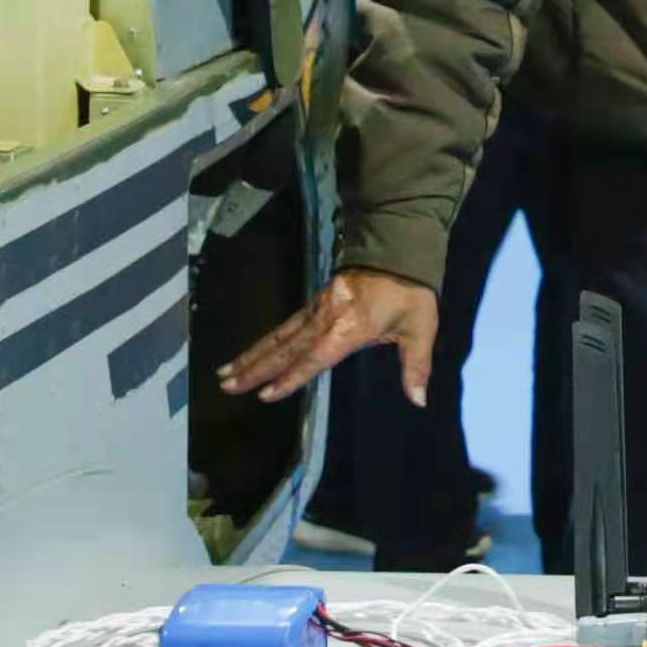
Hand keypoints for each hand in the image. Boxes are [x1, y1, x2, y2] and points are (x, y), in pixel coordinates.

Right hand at [216, 270, 438, 407]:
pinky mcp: (316, 303)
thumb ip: (416, 366)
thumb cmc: (410, 292)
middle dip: (255, 368)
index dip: (291, 377)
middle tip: (226, 385)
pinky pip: (287, 326)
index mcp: (350, 327)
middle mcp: (326, 318)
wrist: (398, 245)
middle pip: (285, 346)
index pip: (315, 357)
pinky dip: (266, 341)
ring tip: (225, 374)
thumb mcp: (421, 328)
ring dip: (252, 355)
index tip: (266, 395)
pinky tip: (253, 354)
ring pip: (279, 335)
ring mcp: (317, 308)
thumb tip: (419, 401)